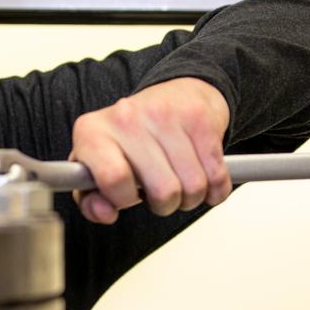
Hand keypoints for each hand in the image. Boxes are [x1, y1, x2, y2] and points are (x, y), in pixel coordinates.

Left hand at [70, 78, 232, 223]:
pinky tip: (202, 175)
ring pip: (194, 187)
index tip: (128, 195)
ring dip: (190, 196)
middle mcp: (126, 117)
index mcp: (92, 132)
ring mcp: (165, 115)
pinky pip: (217, 177)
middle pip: (163, 193)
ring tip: (178, 179)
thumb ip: (92, 199)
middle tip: (158, 189)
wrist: (175, 96)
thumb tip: (104, 212)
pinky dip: (214, 188)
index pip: (113, 179)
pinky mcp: (200, 119)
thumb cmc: (132, 141)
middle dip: (165, 204)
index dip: (124, 200)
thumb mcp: (99, 168)